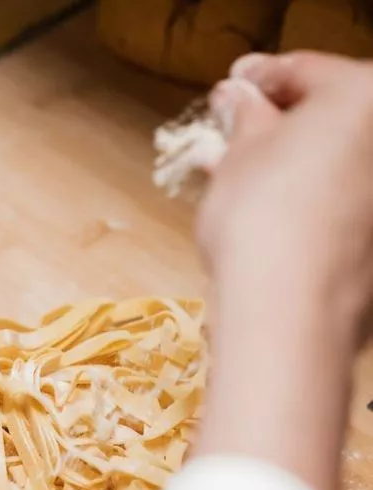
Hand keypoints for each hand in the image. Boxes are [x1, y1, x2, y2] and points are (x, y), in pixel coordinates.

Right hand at [200, 51, 372, 326]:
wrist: (290, 314)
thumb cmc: (262, 219)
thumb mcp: (238, 156)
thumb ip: (244, 117)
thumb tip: (239, 100)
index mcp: (367, 98)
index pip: (306, 72)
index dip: (260, 79)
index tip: (232, 88)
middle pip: (332, 122)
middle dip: (278, 129)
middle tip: (233, 139)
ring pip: (339, 168)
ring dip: (292, 169)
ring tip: (243, 183)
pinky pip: (344, 207)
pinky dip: (311, 204)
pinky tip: (273, 219)